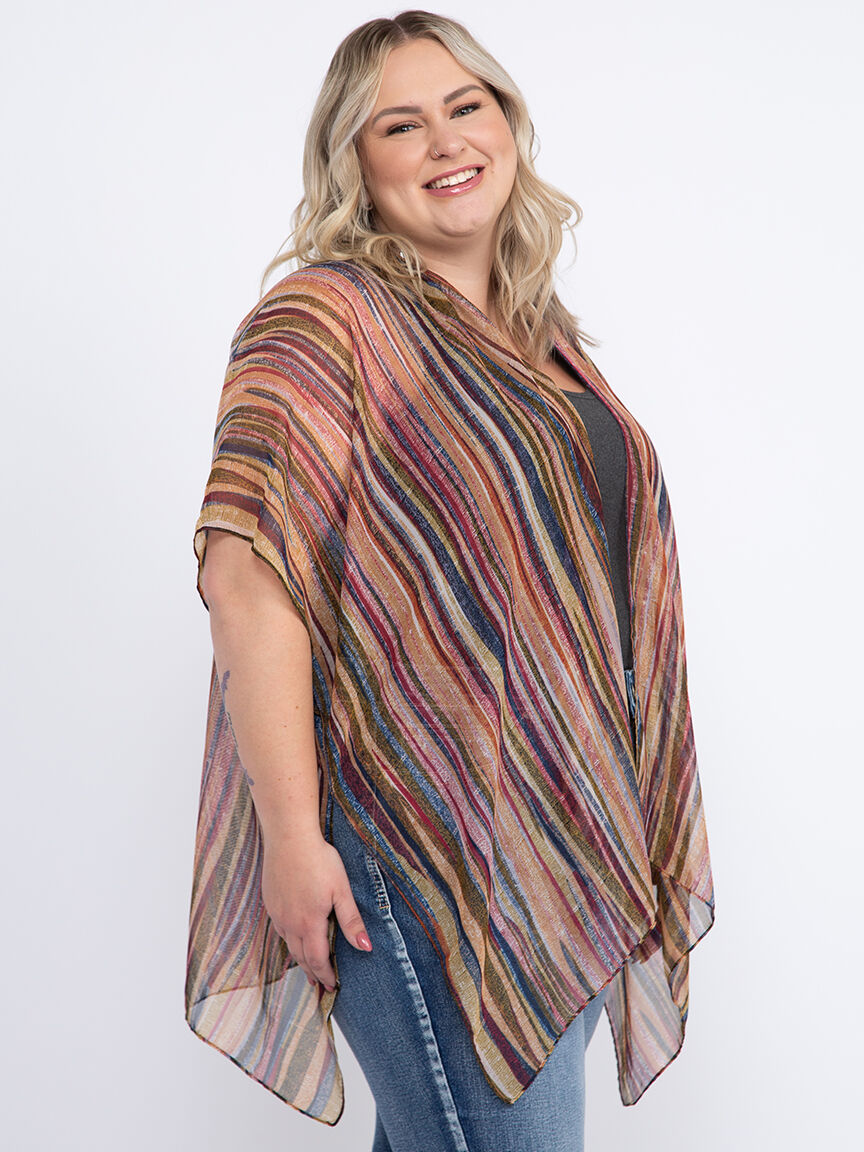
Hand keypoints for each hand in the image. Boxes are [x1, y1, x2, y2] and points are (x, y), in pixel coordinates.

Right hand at [261, 832, 371, 991]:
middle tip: (320, 985)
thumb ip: (351, 921)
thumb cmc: (318, 860)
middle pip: (301, 956)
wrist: (289, 838)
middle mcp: (290, 923)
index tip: (332, 985)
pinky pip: (279, 929)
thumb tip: (365, 948)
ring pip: (288, 944)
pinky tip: (293, 938)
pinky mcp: (270, 901)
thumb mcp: (341, 890)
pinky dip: (289, 940)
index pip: (317, 959)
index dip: (325, 974)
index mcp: (309, 923)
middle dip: (312, 972)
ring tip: (308, 967)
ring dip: (299, 958)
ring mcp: (277, 913)